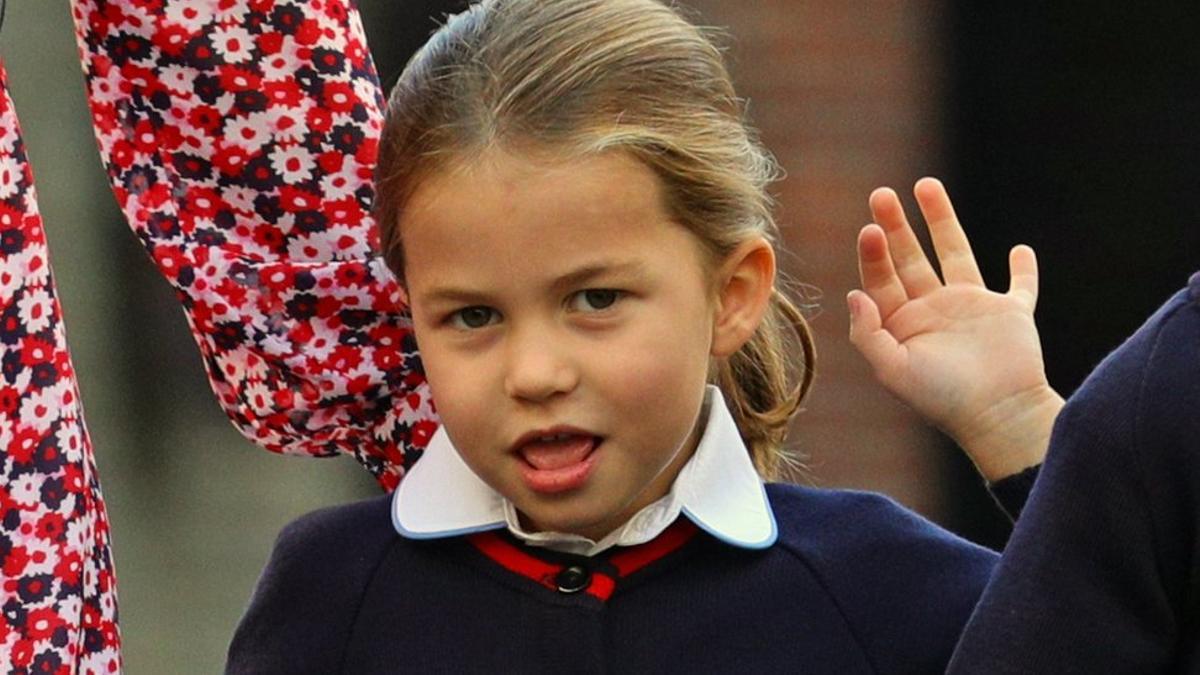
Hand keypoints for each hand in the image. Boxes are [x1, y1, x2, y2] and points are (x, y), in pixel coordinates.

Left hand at [848, 177, 1062, 481]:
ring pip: (956, 254)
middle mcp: (934, 311)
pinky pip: (1021, 286)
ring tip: (926, 185)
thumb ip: (868, 333)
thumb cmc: (941, 399)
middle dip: (896, 226)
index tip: (870, 228)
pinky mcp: (1012, 315)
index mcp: (903, 325)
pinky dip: (1023, 269)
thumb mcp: (894, 370)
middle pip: (910, 258)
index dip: (873, 253)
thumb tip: (854, 293)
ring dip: (942, 221)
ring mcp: (973, 310)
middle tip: (881, 194)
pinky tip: (1020, 249)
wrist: (996, 416)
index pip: (881, 279)